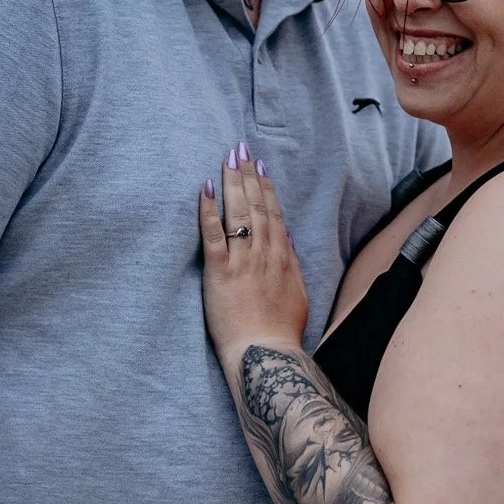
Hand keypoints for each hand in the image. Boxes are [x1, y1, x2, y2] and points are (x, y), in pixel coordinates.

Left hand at [199, 143, 309, 367]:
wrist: (266, 354)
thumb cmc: (281, 331)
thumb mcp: (297, 293)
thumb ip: (291, 265)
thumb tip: (287, 241)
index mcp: (282, 257)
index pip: (273, 212)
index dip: (265, 187)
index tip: (259, 166)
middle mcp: (264, 253)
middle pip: (255, 205)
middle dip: (247, 174)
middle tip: (239, 149)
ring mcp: (242, 261)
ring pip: (238, 213)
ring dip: (232, 182)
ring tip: (226, 159)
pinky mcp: (220, 272)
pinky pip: (212, 235)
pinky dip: (208, 210)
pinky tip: (205, 189)